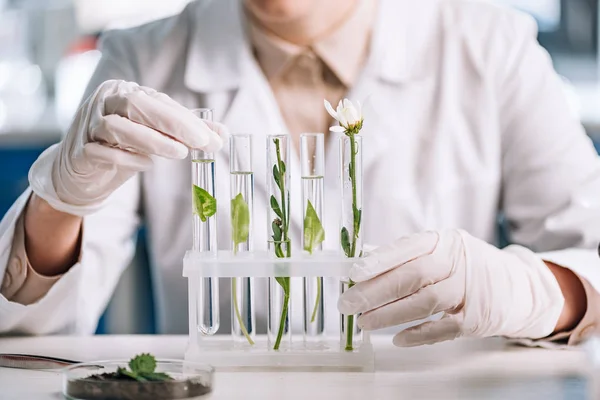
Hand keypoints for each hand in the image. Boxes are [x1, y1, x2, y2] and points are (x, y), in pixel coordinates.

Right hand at [29, 80, 228, 215]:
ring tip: (179, 153)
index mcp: (126, 93)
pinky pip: (100, 150)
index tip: (215, 139)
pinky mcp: (80, 150)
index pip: (161, 102)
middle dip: (173, 123)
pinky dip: (125, 158)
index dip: (189, 121)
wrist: (81, 170)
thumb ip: (186, 133)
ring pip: (117, 125)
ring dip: (151, 139)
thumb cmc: (123, 147)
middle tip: (201, 142)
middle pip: (137, 104)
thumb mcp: (157, 137)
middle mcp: (106, 102)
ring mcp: (89, 124)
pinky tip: (146, 164)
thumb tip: (221, 135)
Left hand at [338, 229, 564, 346]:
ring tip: (364, 322)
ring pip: (425, 301)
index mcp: (445, 241)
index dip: (379, 260)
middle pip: (412, 275)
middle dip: (376, 291)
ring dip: (390, 314)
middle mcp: (458, 262)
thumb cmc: (469, 267)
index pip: (408, 248)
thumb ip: (409, 257)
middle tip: (349, 304)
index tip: (353, 272)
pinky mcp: (477, 318)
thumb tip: (363, 267)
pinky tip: (397, 339)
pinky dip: (418, 334)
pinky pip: (443, 328)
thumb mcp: (444, 251)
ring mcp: (470, 290)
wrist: (519, 287)